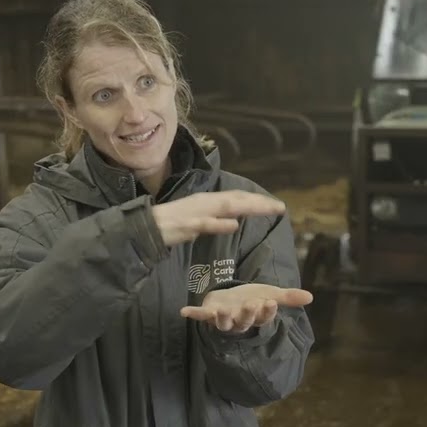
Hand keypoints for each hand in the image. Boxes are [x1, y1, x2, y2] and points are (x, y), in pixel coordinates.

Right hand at [151, 192, 284, 246]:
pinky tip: (233, 225)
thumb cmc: (171, 225)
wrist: (145, 228)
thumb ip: (216, 220)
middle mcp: (205, 202)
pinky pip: (205, 224)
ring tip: (267, 209)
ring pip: (226, 207)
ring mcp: (196, 213)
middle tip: (280, 207)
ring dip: (248, 207)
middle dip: (259, 203)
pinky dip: (219, 224)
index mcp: (208, 201)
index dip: (257, 200)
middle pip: (237, 200)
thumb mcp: (198, 220)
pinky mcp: (187, 225)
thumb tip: (233, 221)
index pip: (236, 198)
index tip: (276, 206)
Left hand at [180, 283, 313, 332]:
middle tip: (253, 303)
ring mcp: (224, 319)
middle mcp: (240, 322)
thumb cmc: (251, 297)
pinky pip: (201, 316)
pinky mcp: (209, 314)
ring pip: (224, 324)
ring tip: (223, 312)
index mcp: (256, 317)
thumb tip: (311, 297)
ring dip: (223, 319)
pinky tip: (184, 311)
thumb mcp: (270, 294)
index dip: (267, 312)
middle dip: (248, 314)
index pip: (264, 317)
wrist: (231, 297)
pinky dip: (193, 314)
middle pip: (245, 322)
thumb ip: (288, 297)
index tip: (271, 302)